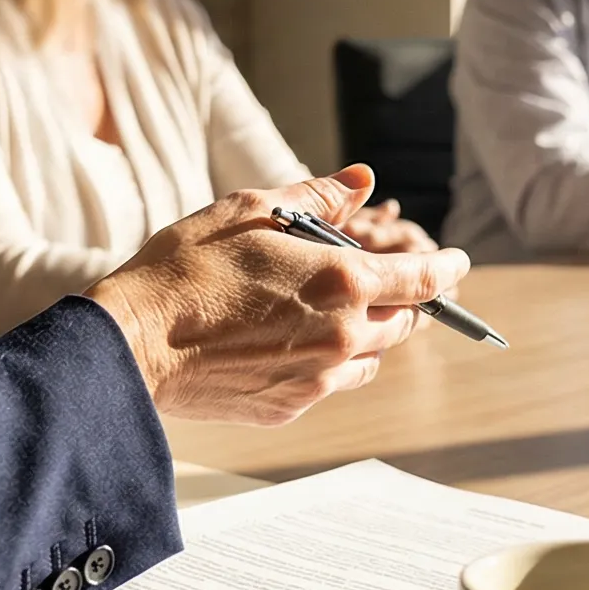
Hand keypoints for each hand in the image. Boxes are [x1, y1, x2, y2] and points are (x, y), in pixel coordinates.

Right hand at [86, 165, 470, 425]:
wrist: (130, 345)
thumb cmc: (184, 268)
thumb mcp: (248, 210)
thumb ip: (316, 197)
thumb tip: (363, 180)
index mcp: (342, 280)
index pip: (423, 280)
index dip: (447, 269)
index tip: (458, 262)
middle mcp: (342, 335)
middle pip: (402, 322)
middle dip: (400, 300)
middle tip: (382, 282)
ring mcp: (317, 378)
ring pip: (369, 358)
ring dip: (363, 334)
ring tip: (323, 311)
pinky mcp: (289, 408)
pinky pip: (328, 383)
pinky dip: (323, 361)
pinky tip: (284, 341)